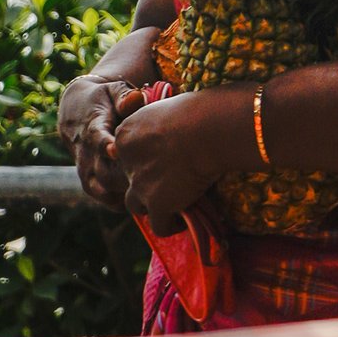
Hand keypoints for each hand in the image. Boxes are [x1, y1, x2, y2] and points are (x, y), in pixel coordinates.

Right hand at [58, 68, 144, 208]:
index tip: (116, 151)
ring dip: (126, 192)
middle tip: (154, 177)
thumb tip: (135, 98)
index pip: (97, 139)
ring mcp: (86, 170)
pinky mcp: (89, 182)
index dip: (106, 146)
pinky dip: (121, 202)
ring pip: (103, 189)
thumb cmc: (105, 99)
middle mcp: (86, 153)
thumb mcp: (113, 90)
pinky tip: (142, 199)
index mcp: (92, 127)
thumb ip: (124, 95)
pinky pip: (104, 198)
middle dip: (128, 176)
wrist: (77, 112)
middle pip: (105, 172)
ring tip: (151, 191)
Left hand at [110, 83, 251, 231]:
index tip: (167, 161)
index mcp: (126, 135)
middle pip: (130, 180)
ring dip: (152, 206)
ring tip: (175, 205)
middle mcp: (127, 161)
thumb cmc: (199, 111)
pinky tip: (184, 219)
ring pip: (136, 205)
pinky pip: (159, 226)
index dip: (146, 161)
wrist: (211, 128)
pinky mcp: (158, 204)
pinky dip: (171, 225)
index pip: (127, 157)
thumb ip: (157, 126)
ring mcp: (141, 184)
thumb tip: (168, 137)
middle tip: (173, 182)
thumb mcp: (167, 109)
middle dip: (148, 183)